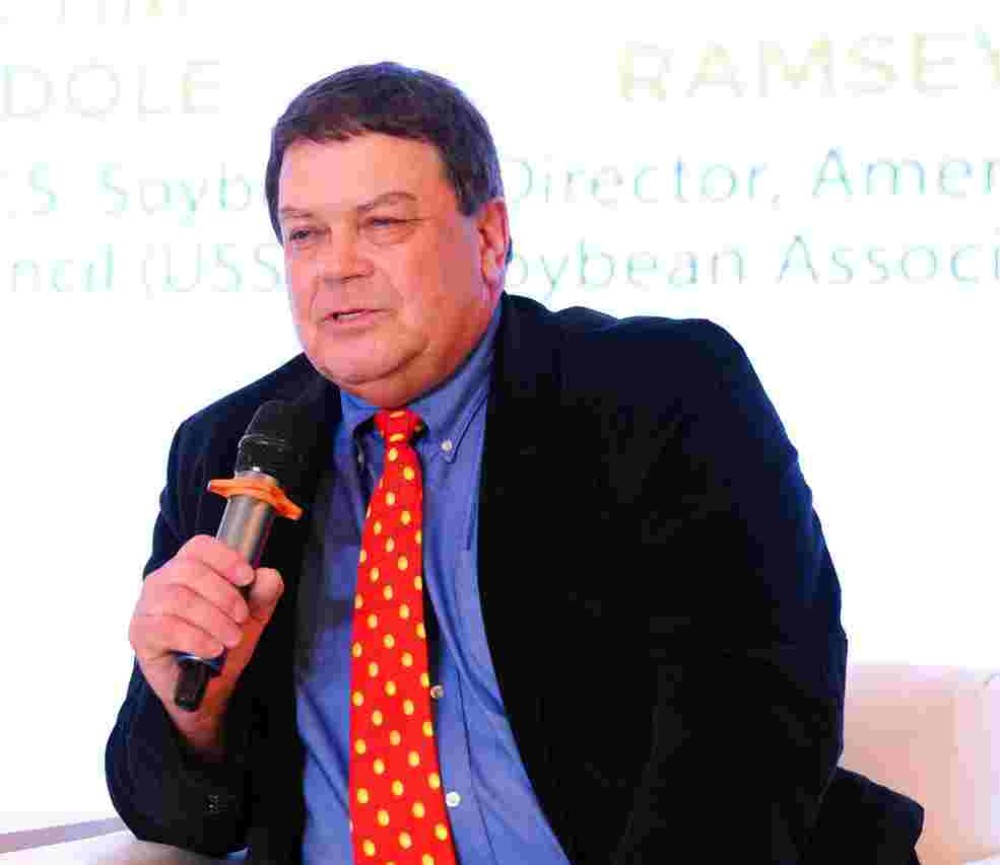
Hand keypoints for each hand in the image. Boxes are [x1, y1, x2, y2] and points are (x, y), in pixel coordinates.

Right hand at [128, 534, 283, 756]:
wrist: (208, 687)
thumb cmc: (224, 642)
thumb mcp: (252, 616)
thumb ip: (263, 593)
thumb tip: (267, 576)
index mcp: (188, 567)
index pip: (200, 546)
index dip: (225, 558)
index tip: (247, 578)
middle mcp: (162, 581)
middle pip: (190, 570)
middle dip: (224, 596)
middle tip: (241, 618)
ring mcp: (147, 606)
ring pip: (178, 599)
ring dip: (213, 620)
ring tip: (231, 638)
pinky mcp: (140, 633)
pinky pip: (165, 627)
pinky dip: (196, 638)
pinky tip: (212, 649)